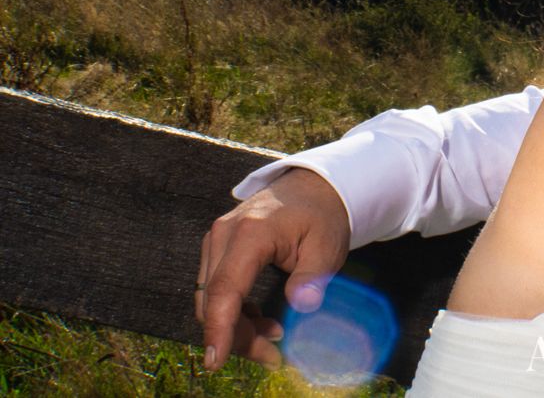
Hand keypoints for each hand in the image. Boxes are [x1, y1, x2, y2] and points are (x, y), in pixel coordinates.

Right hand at [196, 167, 350, 370]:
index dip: (219, 329)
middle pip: (214, 301)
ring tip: (274, 335)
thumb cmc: (322, 216)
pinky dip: (232, 311)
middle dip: (237, 337)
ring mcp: (216, 240)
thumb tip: (303, 305)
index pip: (225, 289)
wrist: (313, 188)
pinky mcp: (217, 248)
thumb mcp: (328, 245)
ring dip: (235, 326)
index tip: (216, 361)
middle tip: (273, 357)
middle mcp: (224, 234)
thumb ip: (313, 276)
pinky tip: (259, 319)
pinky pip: (214, 289)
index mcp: (251, 233)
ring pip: (210, 299)